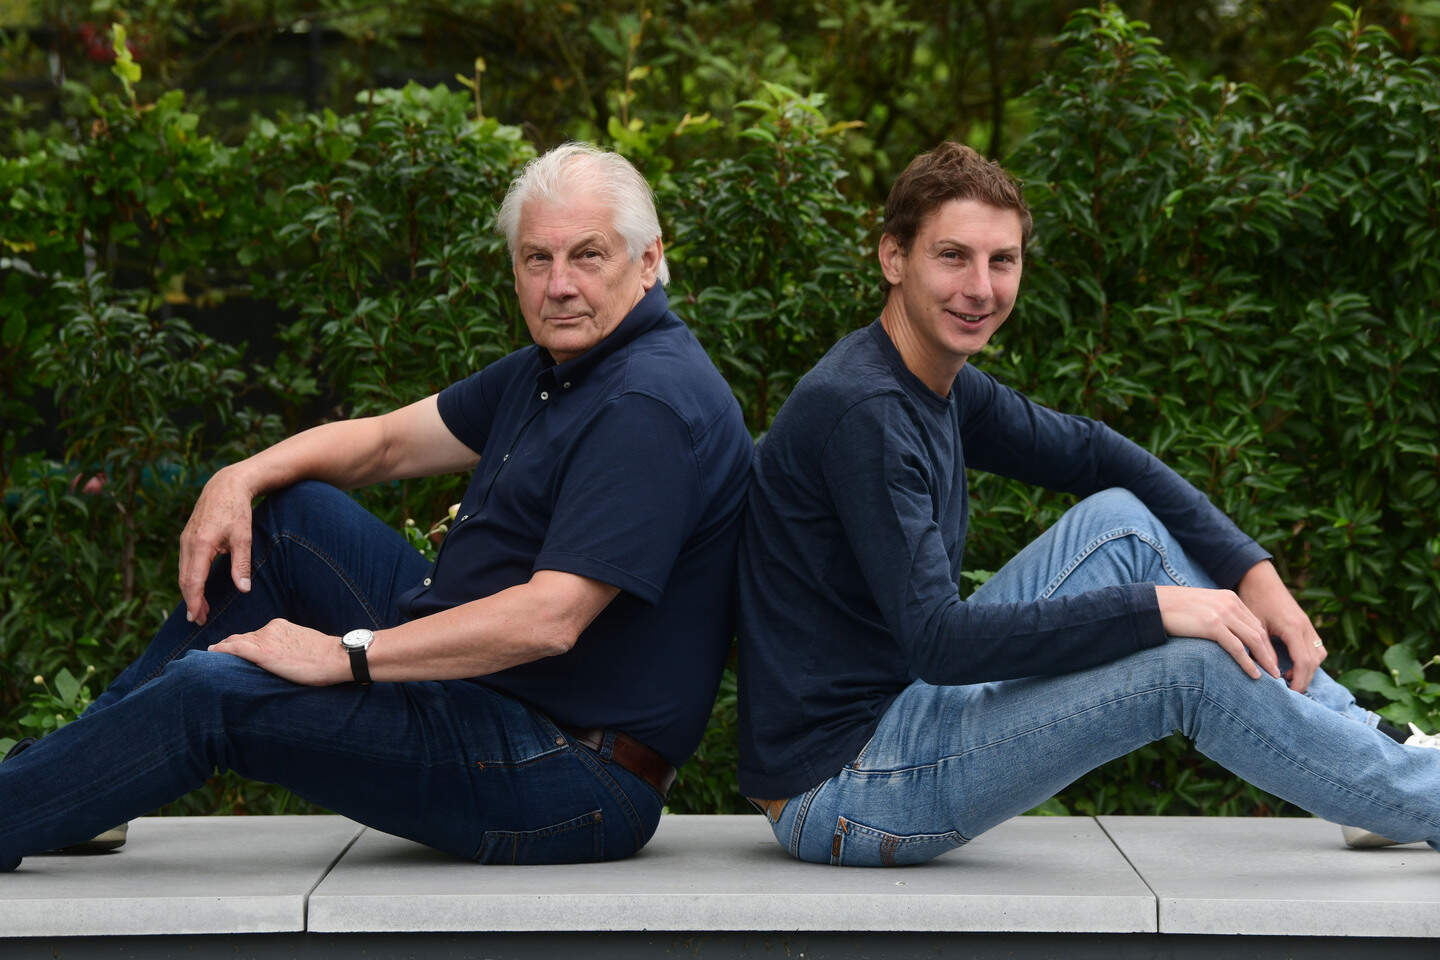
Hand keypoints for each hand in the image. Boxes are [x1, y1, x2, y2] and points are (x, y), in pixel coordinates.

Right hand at [178, 466, 255, 624]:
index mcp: (201, 544)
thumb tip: (243, 589)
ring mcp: (184, 540)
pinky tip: (198, 588)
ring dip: (190, 592)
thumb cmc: (236, 510)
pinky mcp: (187, 538)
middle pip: (185, 580)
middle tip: (200, 620)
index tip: (197, 617)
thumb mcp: (243, 537)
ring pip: (183, 573)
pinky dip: (189, 579)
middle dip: (191, 601)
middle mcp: (187, 543)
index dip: (194, 601)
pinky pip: (185, 564)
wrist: (224, 485)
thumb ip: (241, 564)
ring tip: (200, 609)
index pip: (193, 580)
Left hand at [208, 618, 348, 685]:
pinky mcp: (263, 653)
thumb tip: (284, 658)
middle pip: (241, 637)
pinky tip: (210, 653)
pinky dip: (220, 650)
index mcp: (280, 626)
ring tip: (210, 656)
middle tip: (215, 654)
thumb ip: (289, 647)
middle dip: (228, 646)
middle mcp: (270, 629)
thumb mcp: (304, 645)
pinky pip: (235, 649)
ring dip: (222, 650)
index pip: (254, 634)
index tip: (232, 650)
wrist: (338, 657)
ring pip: (235, 643)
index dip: (240, 642)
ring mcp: (266, 639)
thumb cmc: (326, 657)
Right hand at [1155, 585, 1279, 681]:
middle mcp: (1229, 603)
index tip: (1270, 659)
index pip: (1255, 623)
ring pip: (1253, 640)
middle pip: (1259, 632)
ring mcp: (1221, 613)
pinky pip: (1237, 648)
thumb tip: (1228, 635)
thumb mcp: (1202, 607)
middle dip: (1270, 654)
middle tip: (1276, 672)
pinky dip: (1248, 663)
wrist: (1154, 604)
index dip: (1265, 644)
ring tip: (1272, 676)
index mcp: (1229, 598)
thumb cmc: (1174, 609)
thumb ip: (1218, 616)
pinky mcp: (1212, 625)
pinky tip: (1254, 675)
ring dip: (1265, 660)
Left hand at [1236, 560, 1325, 692]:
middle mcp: (1305, 627)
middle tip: (1290, 692)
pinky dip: (1308, 658)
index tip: (1290, 694)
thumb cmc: (1254, 599)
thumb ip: (1263, 649)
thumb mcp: (1255, 626)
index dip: (1299, 681)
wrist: (1259, 578)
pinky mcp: (1305, 623)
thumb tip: (1270, 673)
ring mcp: (1308, 624)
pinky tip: (1291, 663)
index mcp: (1294, 628)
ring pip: (1319, 654)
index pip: (1304, 663)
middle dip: (1305, 679)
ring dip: (1308, 668)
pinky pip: (1315, 646)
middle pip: (1315, 661)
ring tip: (1289, 677)